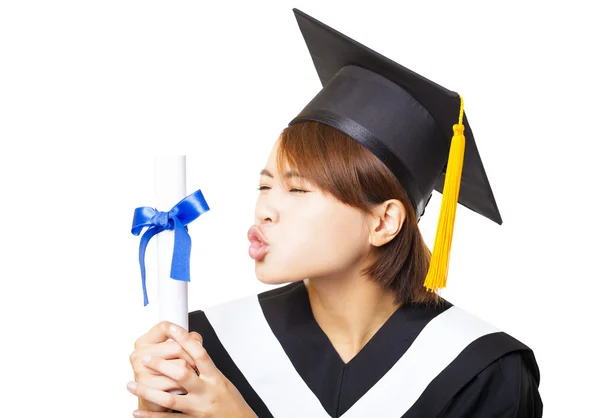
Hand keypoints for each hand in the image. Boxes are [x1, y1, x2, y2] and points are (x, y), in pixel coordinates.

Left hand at [127, 323, 257, 417]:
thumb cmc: (232, 403)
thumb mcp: (222, 381)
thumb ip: (206, 369)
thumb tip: (191, 349)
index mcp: (215, 378)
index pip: (199, 354)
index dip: (185, 339)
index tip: (171, 328)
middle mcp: (207, 391)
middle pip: (182, 373)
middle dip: (161, 364)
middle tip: (144, 357)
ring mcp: (199, 408)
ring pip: (170, 398)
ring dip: (148, 392)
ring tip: (131, 385)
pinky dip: (152, 417)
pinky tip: (137, 413)